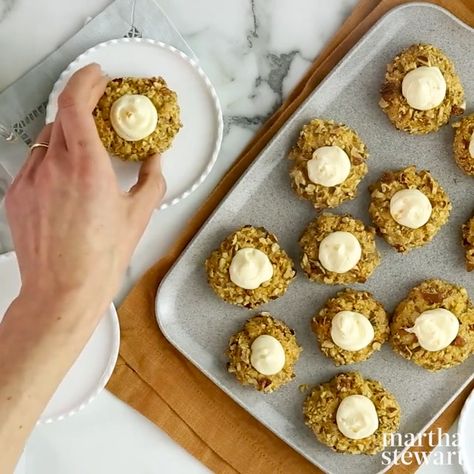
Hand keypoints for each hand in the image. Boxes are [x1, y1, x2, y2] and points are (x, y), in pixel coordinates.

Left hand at [5, 63, 165, 320]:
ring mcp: (30, 180)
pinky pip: (34, 163)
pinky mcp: (16, 194)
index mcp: (87, 168)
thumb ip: (152, 179)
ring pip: (46, 140)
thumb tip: (155, 160)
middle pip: (61, 117)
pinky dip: (52, 160)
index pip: (75, 104)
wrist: (63, 291)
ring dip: (67, 135)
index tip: (97, 76)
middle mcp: (53, 168)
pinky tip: (66, 180)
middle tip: (99, 109)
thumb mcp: (138, 215)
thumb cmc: (100, 258)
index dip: (85, 81)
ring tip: (85, 152)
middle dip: (81, 105)